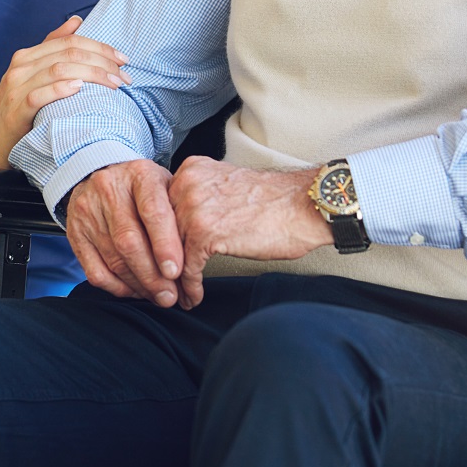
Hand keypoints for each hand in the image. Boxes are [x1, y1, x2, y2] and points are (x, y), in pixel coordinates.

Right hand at [0, 16, 130, 166]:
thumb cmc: (17, 111)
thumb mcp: (33, 76)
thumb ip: (53, 48)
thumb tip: (76, 20)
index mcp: (27, 56)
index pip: (69, 41)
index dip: (99, 47)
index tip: (122, 59)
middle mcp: (20, 67)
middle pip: (68, 53)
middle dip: (102, 62)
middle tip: (124, 75)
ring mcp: (16, 87)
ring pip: (58, 70)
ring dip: (92, 75)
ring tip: (114, 84)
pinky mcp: (14, 110)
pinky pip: (39, 95)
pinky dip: (61, 89)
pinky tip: (80, 89)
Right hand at [63, 160, 184, 306]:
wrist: (106, 176)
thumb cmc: (145, 188)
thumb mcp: (167, 187)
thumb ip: (179, 217)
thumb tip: (193, 261)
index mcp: (140, 174)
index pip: (152, 211)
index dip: (165, 245)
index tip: (176, 272)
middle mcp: (109, 189)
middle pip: (129, 241)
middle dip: (152, 275)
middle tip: (170, 296)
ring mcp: (88, 211)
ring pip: (114, 259)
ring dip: (138, 285)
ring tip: (158, 296)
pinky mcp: (75, 232)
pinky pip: (95, 271)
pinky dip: (117, 288)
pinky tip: (134, 291)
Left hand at [166, 158, 333, 295]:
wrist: (305, 204)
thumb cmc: (274, 201)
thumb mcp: (225, 186)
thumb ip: (200, 197)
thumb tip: (182, 225)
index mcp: (190, 170)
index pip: (162, 209)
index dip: (162, 239)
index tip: (163, 259)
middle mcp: (186, 184)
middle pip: (161, 231)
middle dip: (163, 260)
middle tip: (165, 282)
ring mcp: (193, 207)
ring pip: (170, 251)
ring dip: (174, 279)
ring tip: (177, 295)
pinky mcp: (204, 232)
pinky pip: (188, 267)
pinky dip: (190, 286)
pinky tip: (194, 296)